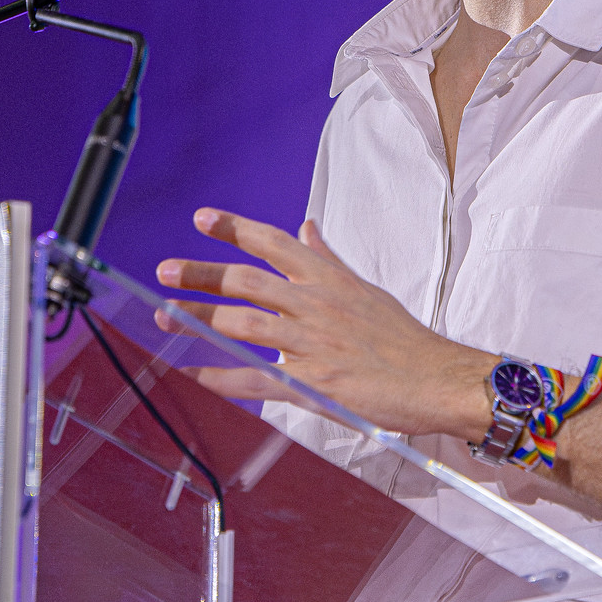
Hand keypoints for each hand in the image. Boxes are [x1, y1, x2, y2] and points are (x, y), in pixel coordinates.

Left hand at [155, 207, 496, 439]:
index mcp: (327, 279)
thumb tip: (307, 227)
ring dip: (199, 320)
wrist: (436, 379)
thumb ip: (328, 259)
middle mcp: (315, 304)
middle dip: (201, 274)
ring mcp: (311, 344)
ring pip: (243, 325)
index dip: (235, 228)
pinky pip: (255, 379)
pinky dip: (219, 377)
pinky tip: (192, 374)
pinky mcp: (311, 383)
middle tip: (165, 270)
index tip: (201, 218)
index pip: (274, 243)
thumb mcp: (364, 288)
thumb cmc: (403, 337)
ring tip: (165, 316)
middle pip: (246, 280)